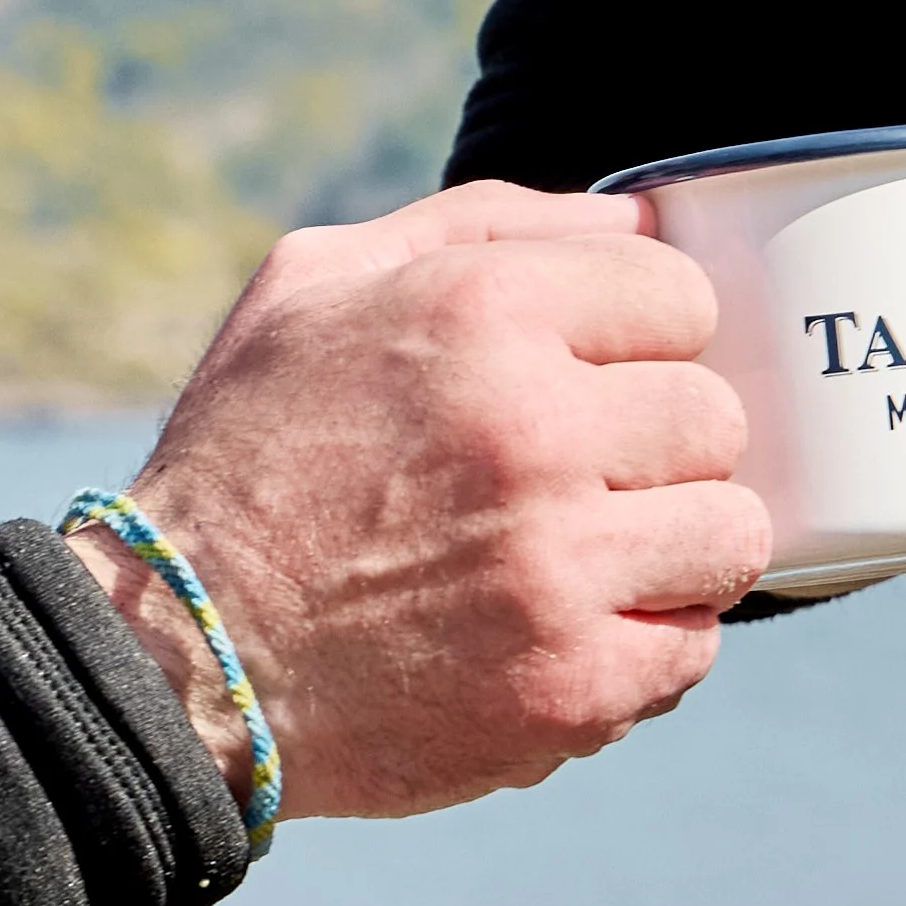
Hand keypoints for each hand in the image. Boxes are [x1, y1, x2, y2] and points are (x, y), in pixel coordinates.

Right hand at [114, 185, 767, 818]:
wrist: (174, 656)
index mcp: (479, 313)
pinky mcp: (572, 686)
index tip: (594, 378)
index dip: (642, 339)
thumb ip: (483, 224)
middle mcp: (532, 432)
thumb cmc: (245, 457)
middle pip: (715, 417)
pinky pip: (694, 650)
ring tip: (588, 556)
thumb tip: (636, 219)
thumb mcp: (314, 283)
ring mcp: (560, 568)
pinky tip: (563, 630)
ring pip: (731, 535)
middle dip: (659, 443)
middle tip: (582, 475)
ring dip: (672, 546)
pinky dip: (646, 643)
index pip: (682, 295)